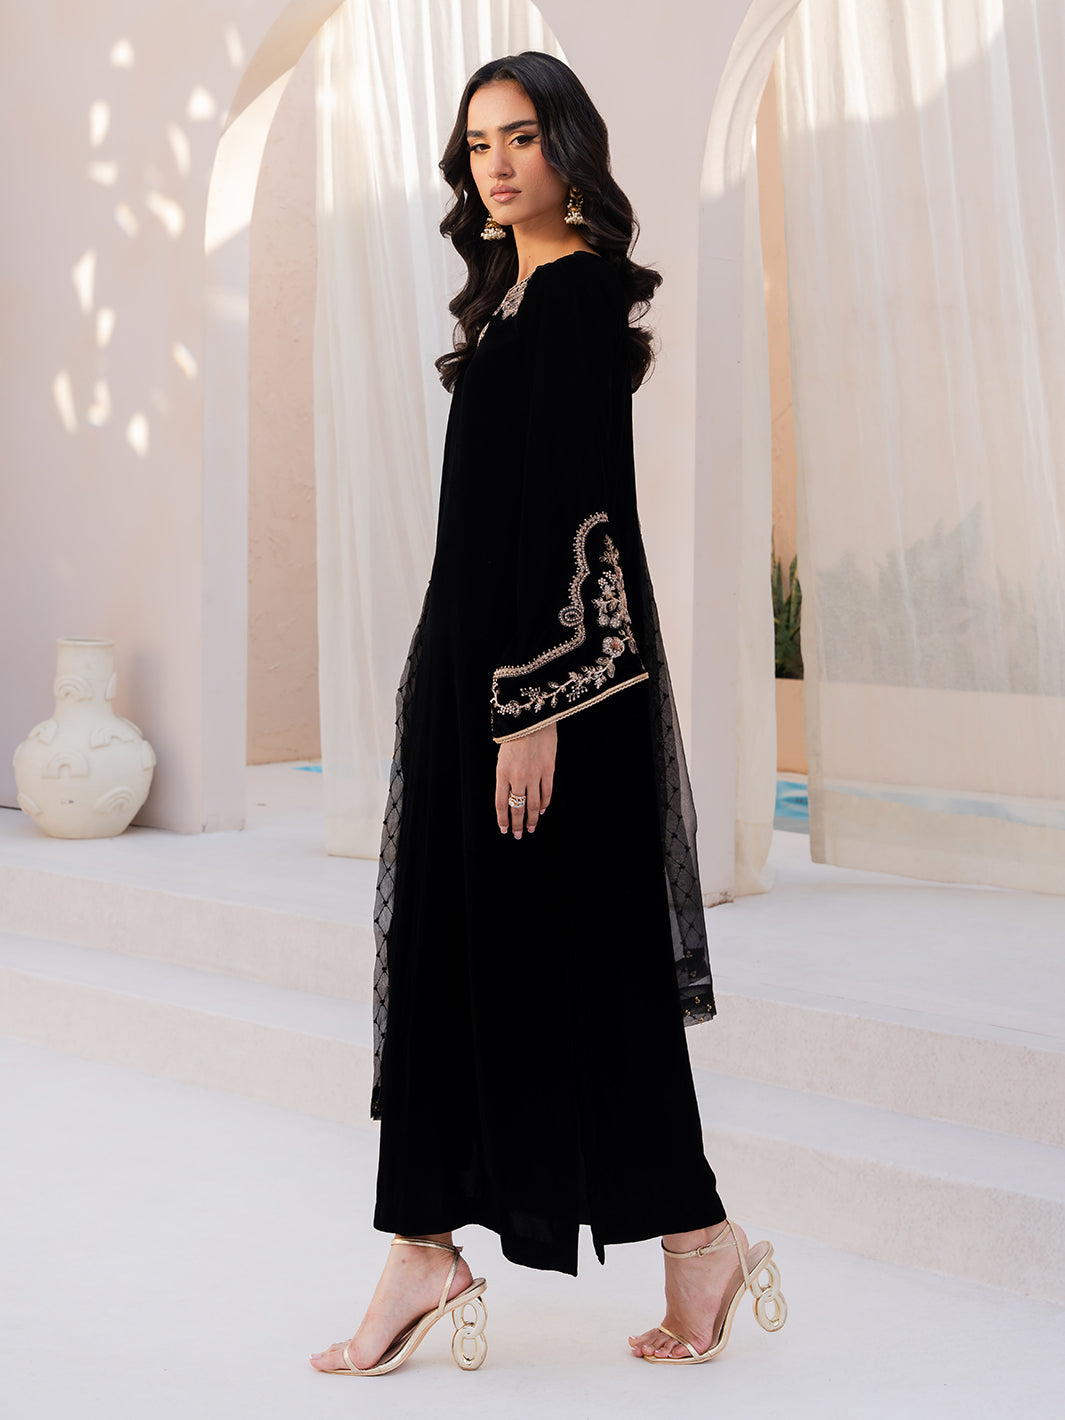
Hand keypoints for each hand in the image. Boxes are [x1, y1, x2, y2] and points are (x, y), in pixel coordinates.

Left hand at [495, 722, 556, 838]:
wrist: (531, 718)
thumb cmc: (514, 735)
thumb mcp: (503, 756)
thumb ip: (505, 775)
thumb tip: (510, 794)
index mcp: (502, 773)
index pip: (500, 803)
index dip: (502, 819)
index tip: (504, 829)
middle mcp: (517, 777)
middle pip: (516, 807)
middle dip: (516, 824)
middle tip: (518, 835)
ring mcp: (534, 775)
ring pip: (532, 804)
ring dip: (531, 818)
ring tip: (530, 828)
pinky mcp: (548, 770)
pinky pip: (546, 792)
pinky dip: (544, 804)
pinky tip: (541, 810)